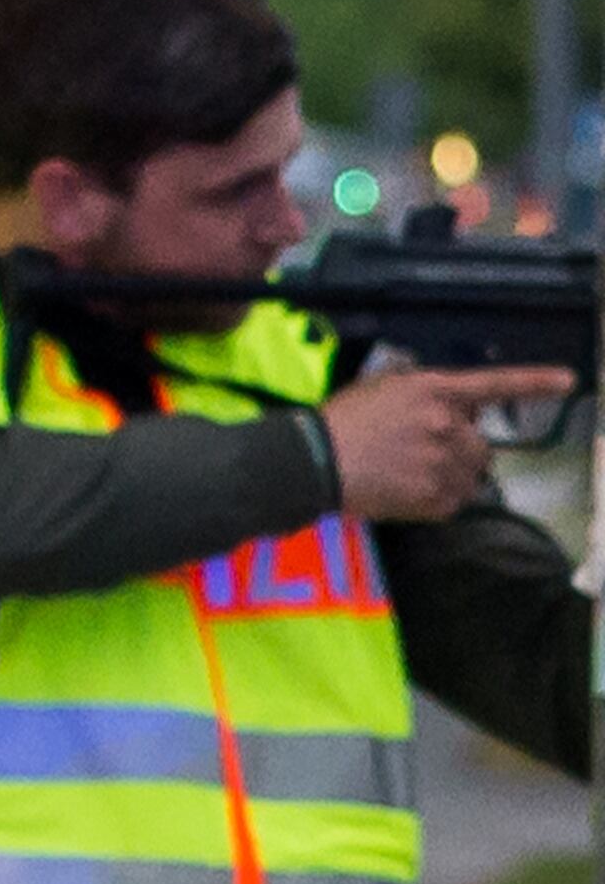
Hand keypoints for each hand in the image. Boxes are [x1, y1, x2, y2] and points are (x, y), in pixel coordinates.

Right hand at [321, 365, 566, 520]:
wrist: (314, 463)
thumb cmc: (341, 422)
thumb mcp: (382, 389)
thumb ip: (424, 393)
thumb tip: (454, 407)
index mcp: (436, 391)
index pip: (494, 384)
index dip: (534, 382)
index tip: (570, 382)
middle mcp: (449, 425)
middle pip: (480, 445)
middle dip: (460, 452)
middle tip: (422, 458)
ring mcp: (445, 463)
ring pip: (470, 476)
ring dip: (451, 478)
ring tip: (410, 479)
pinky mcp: (436, 498)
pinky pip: (454, 501)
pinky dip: (436, 501)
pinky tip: (405, 494)